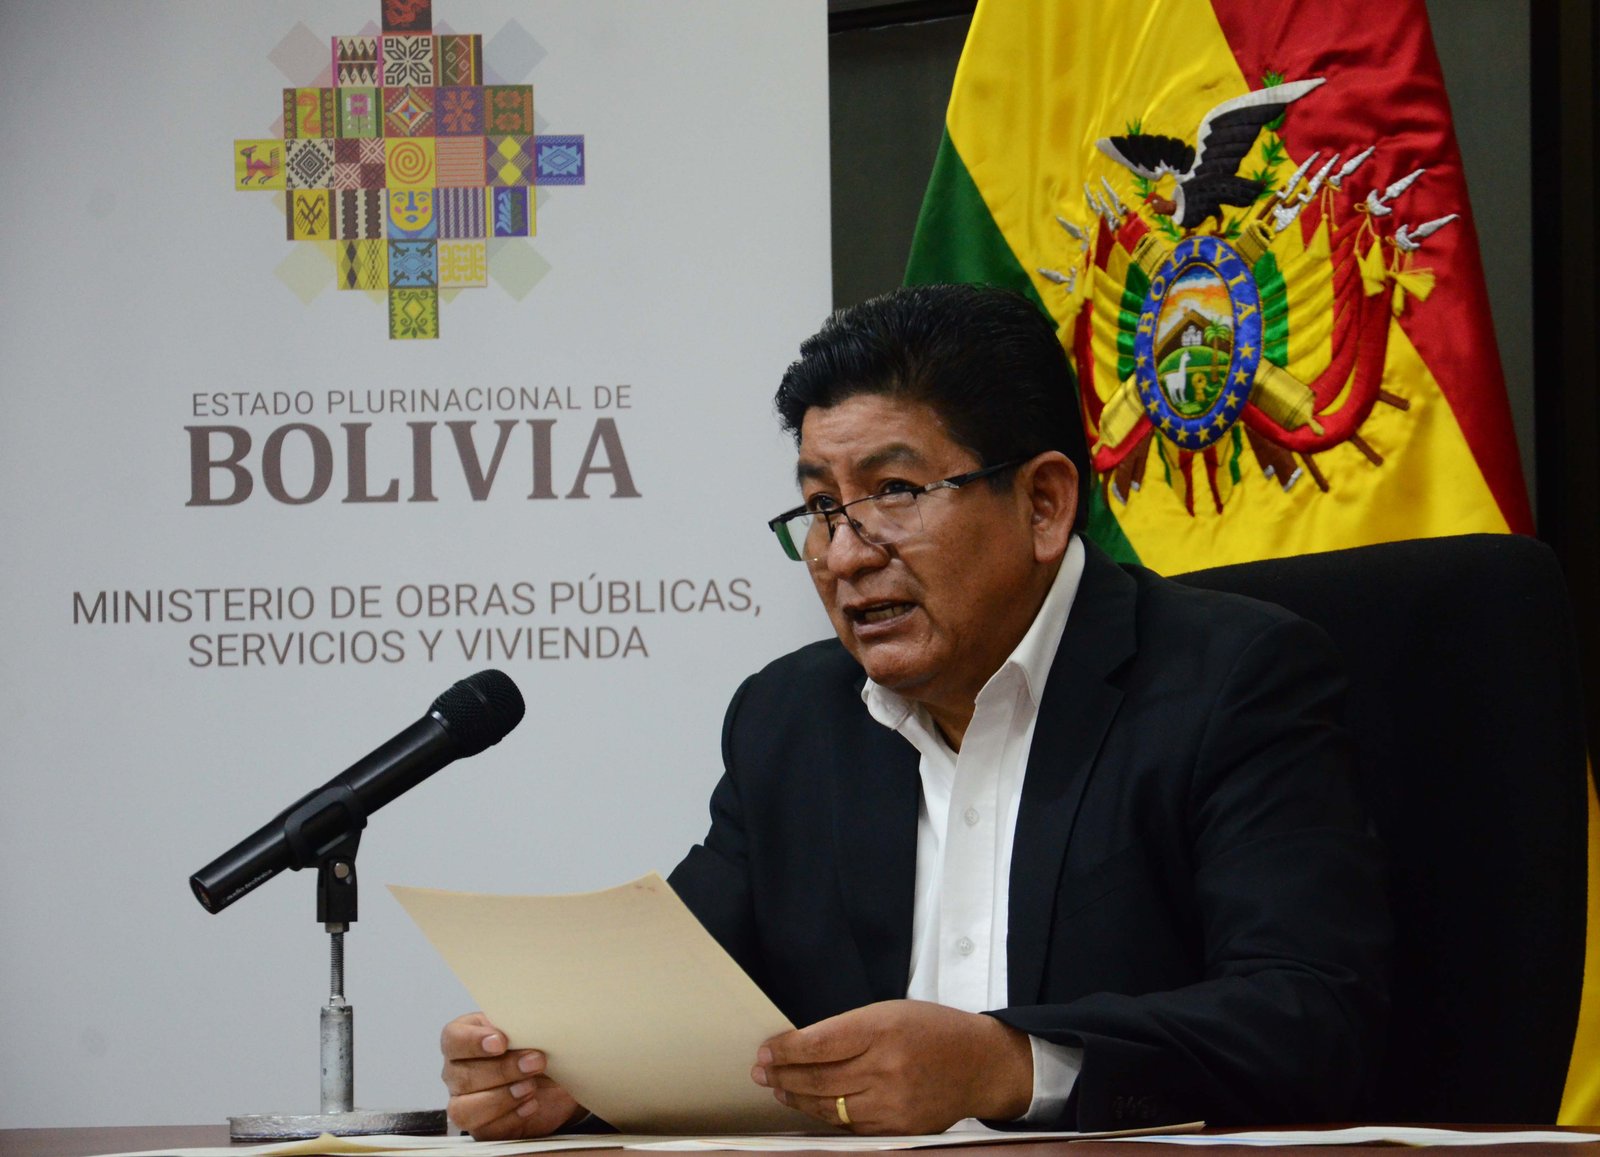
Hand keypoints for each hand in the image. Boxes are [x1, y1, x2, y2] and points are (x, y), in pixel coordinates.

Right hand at [439, 1011, 584, 1138]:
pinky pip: (486, 1130)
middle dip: (502, 1069)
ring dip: (501, 1098)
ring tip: (531, 1087)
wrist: (555, 1080)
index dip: (473, 1041)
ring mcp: (465, 1102)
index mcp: (464, 1039)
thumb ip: (523, 1024)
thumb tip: (532, 1020)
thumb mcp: (531, 1030)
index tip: (502, 1041)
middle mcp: (458, 1071)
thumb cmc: (536, 1048)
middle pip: (462, 1074)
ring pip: (464, 1108)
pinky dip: (511, 1117)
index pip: (453, 1038)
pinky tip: (531, 1105)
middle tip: (535, 1061)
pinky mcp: (482, 1128)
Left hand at [751, 1000, 1032, 1134]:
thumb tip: (803, 1046)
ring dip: (797, 1098)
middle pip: (819, 1079)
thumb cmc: (932, 1030)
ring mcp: (893, 1104)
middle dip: (783, 1076)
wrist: (980, 1065)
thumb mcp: (890, 1012)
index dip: (786, 1051)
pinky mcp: (898, 1129)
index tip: (765, 1052)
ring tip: (778, 1089)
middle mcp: (886, 1068)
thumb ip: (849, 1029)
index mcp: (882, 1029)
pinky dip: (825, 1116)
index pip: (820, 1044)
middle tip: (761, 1072)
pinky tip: (809, 1107)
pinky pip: (849, 1125)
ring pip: (829, 1107)